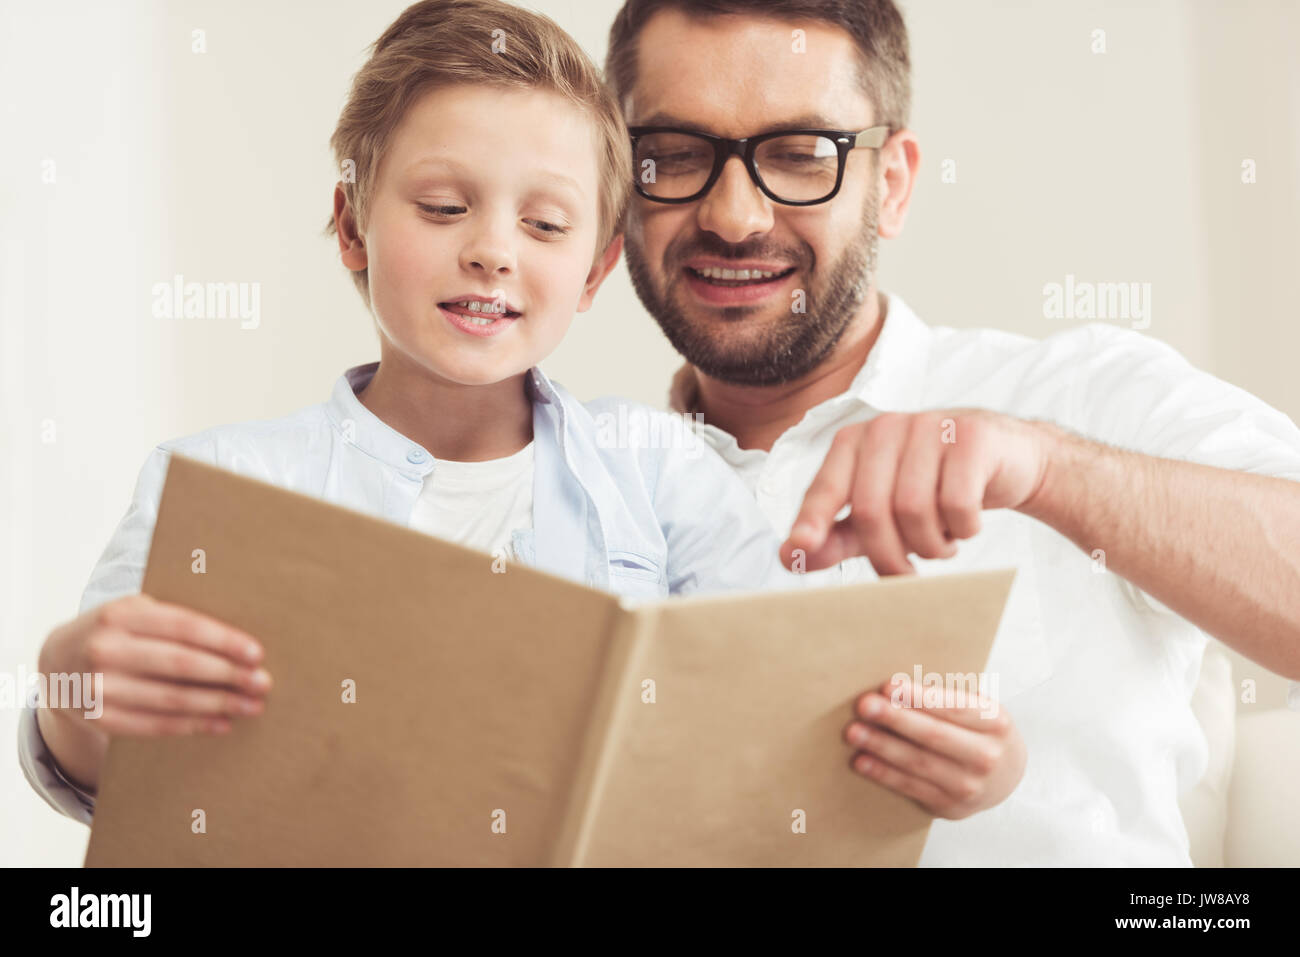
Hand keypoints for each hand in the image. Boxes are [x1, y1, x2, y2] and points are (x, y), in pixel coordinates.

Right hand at [38, 592, 271, 742]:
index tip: (257, 653)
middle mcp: (105, 649)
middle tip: (263, 683)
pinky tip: (222, 724)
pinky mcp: (98, 718)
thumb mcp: (135, 612)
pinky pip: (154, 725)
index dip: (223, 641)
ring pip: (171, 699)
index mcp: (119, 614)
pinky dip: (193, 725)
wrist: (57, 661)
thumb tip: (237, 640)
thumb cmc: (117, 631)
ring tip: (252, 706)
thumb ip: (173, 619)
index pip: (182, 627)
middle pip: (180, 664)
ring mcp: (97, 686)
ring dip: (218, 704)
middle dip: (228, 675)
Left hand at [781, 409, 1057, 573]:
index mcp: (854, 442)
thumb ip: (835, 535)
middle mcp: (886, 427)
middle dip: (889, 555)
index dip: (811, 521)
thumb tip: (789, 557)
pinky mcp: (971, 435)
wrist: (1010, 462)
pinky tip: (967, 524)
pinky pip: (958, 503)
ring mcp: (929, 425)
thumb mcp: (880, 514)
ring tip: (941, 544)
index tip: (797, 549)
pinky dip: (963, 528)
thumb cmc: (935, 489)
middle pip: (871, 510)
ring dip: (931, 545)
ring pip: (914, 510)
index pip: (826, 488)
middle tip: (907, 574)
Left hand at [843, 674, 1025, 818]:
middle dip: (895, 719)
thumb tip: (892, 687)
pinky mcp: (950, 807)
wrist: (1006, 777)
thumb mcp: (977, 709)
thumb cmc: (979, 731)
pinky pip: (911, 787)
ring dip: (882, 746)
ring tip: (855, 732)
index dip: (920, 697)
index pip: (953, 707)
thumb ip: (944, 698)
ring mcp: (969, 786)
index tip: (888, 686)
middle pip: (934, 735)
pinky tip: (862, 761)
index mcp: (995, 722)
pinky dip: (883, 774)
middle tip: (864, 705)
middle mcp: (986, 756)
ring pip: (918, 763)